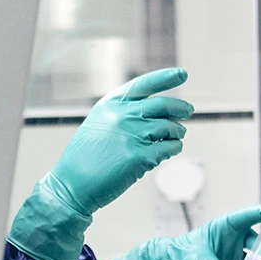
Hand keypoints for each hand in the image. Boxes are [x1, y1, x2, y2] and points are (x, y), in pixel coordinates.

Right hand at [7, 67, 193, 259]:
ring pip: (169, 128)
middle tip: (189, 110)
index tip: (182, 74)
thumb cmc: (84, 158)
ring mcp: (132, 135)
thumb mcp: (98, 125)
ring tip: (177, 136)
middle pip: (163, 105)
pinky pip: (168, 149)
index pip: (143, 84)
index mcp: (110, 104)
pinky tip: (171, 150)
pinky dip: (173, 148)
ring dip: (177, 132)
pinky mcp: (140, 157)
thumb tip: (156, 114)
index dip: (165, 77)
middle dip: (181, 107)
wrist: (72, 185)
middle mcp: (122, 116)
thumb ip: (122, 114)